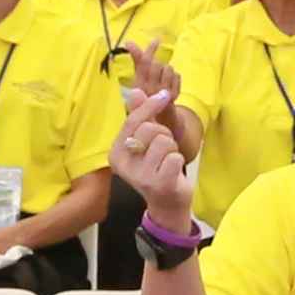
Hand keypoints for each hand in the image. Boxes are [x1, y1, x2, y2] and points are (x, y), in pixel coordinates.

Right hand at [108, 48, 198, 221]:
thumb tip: (135, 91)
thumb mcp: (145, 142)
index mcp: (116, 154)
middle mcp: (124, 166)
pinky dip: (178, 161)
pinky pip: (174, 156)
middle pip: (150, 129)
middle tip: (164, 150)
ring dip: (172, 148)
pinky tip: (172, 172)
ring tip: (167, 161)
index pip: (132, 121)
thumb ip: (140, 117)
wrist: (167, 204)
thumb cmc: (156, 169)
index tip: (164, 94)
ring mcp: (140, 177)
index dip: (150, 105)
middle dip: (164, 134)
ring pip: (164, 141)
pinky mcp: (159, 184)